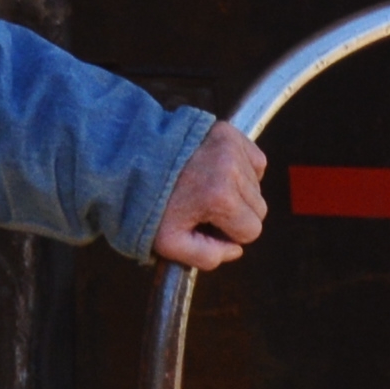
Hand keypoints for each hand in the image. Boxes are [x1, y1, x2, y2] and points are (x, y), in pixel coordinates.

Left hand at [151, 120, 268, 271]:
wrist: (131, 160)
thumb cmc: (149, 204)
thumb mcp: (170, 244)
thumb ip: (208, 257)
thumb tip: (236, 249)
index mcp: (221, 198)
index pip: (251, 231)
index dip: (229, 233)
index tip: (206, 225)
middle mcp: (232, 168)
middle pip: (258, 208)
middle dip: (236, 214)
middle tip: (205, 207)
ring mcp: (232, 146)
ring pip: (257, 185)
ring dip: (238, 191)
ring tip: (205, 187)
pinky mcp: (230, 132)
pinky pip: (255, 161)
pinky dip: (242, 170)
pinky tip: (216, 172)